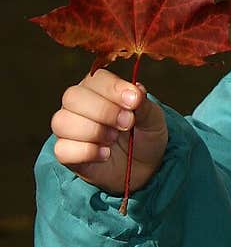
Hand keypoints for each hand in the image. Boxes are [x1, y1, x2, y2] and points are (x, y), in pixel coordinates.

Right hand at [51, 68, 168, 195]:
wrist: (142, 167)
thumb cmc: (144, 136)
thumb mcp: (153, 118)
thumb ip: (144, 105)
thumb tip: (136, 91)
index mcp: (99, 88)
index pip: (95, 79)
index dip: (114, 89)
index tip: (134, 101)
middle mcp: (79, 104)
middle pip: (72, 97)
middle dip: (103, 111)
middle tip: (127, 123)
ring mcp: (69, 129)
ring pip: (62, 122)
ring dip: (93, 131)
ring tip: (113, 139)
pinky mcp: (66, 153)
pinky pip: (62, 149)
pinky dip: (86, 152)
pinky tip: (105, 154)